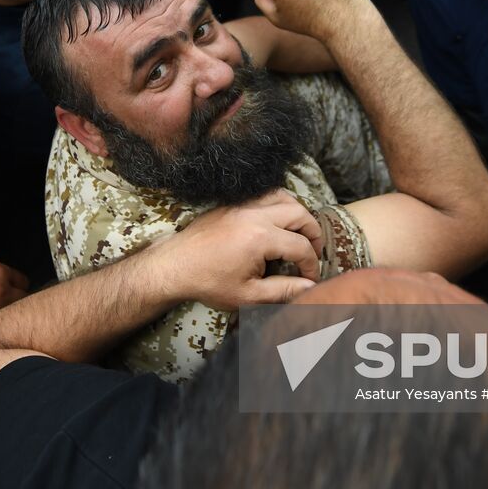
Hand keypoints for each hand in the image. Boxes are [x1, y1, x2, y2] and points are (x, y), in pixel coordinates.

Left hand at [155, 190, 324, 307]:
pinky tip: (278, 221)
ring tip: (299, 234)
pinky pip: (265, 193)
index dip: (311, 264)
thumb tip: (310, 288)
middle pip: (299, 213)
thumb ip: (283, 291)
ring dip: (297, 213)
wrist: (174, 266)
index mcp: (260, 238)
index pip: (301, 246)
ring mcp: (243, 204)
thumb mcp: (248, 295)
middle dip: (312, 233)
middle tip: (313, 253)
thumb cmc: (208, 283)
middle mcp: (254, 214)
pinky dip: (279, 203)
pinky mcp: (233, 202)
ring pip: (283, 196)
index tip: (310, 278)